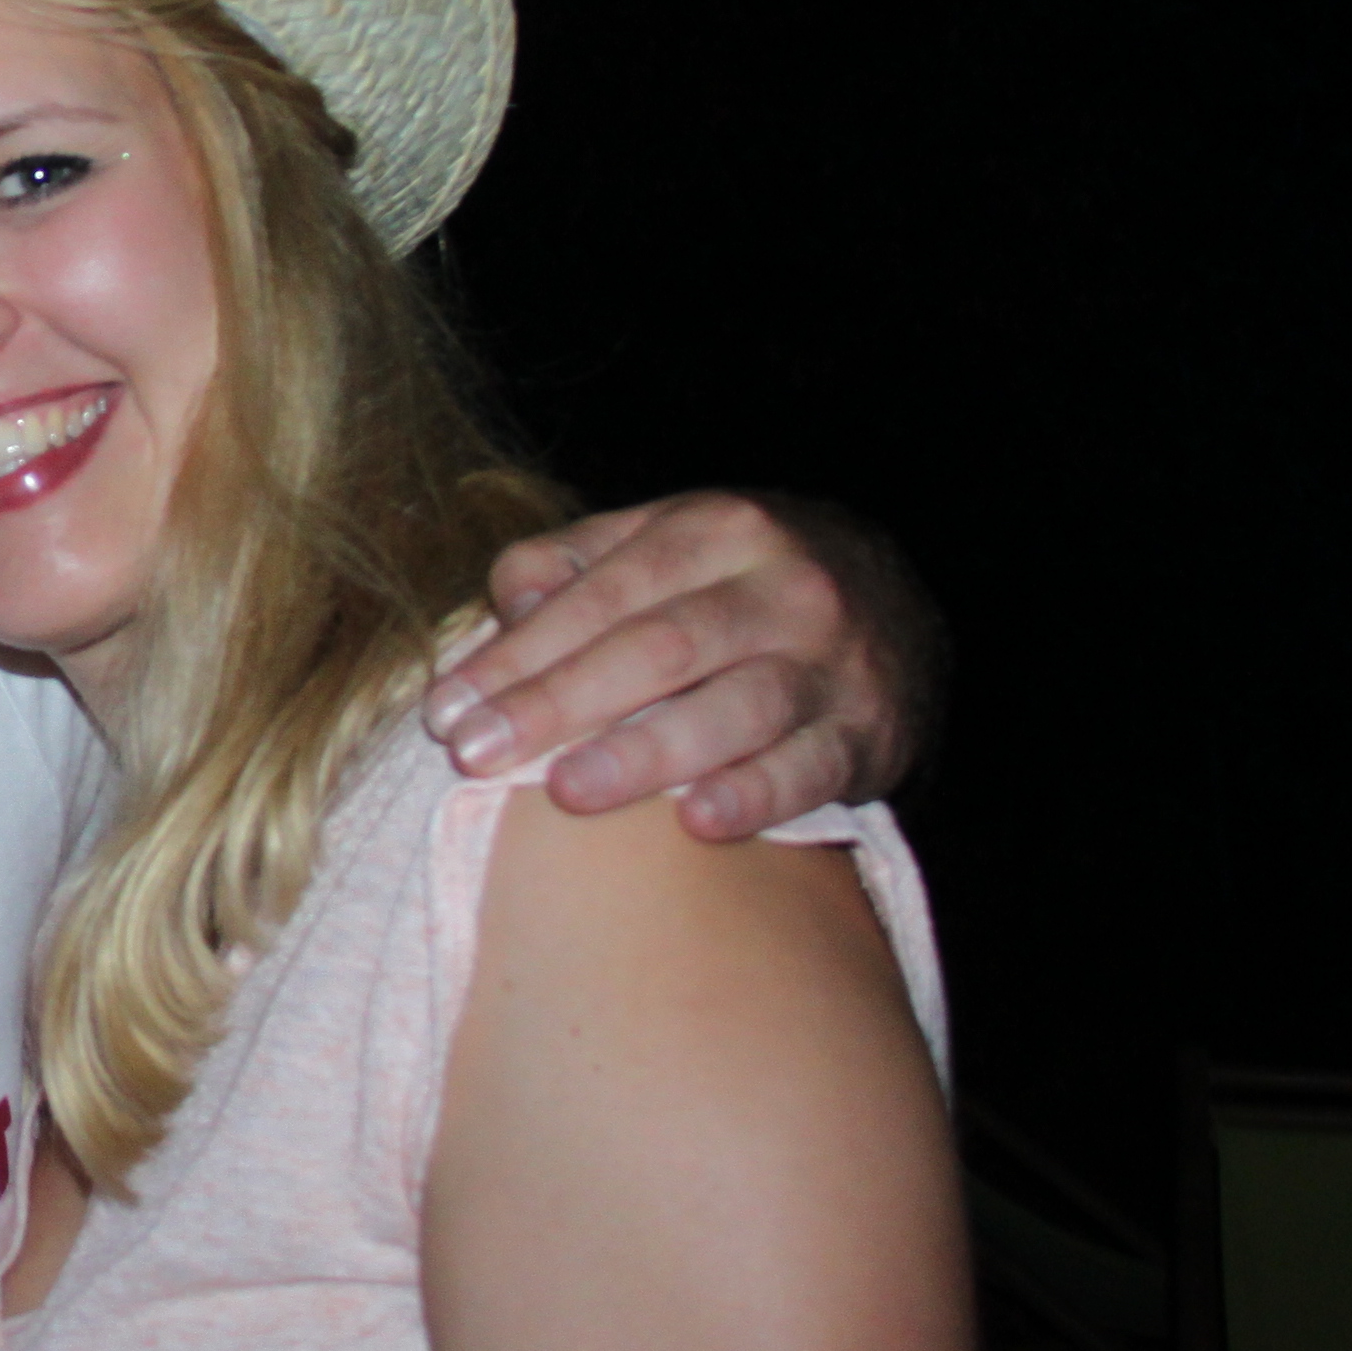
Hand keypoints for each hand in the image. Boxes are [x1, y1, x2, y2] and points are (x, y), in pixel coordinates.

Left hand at [424, 492, 937, 840]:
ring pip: (737, 706)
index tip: (447, 710)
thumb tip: (503, 607)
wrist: (904, 605)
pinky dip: (757, 794)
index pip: (602, 593)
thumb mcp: (668, 543)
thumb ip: (575, 565)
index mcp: (714, 529)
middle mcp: (780, 586)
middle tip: (477, 755)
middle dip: (559, 703)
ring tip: (567, 790)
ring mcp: (831, 662)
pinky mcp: (870, 733)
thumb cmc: (744, 582)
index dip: (520, 653)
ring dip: (647, 751)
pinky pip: (813, 767)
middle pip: (659, 646)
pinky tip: (698, 821)